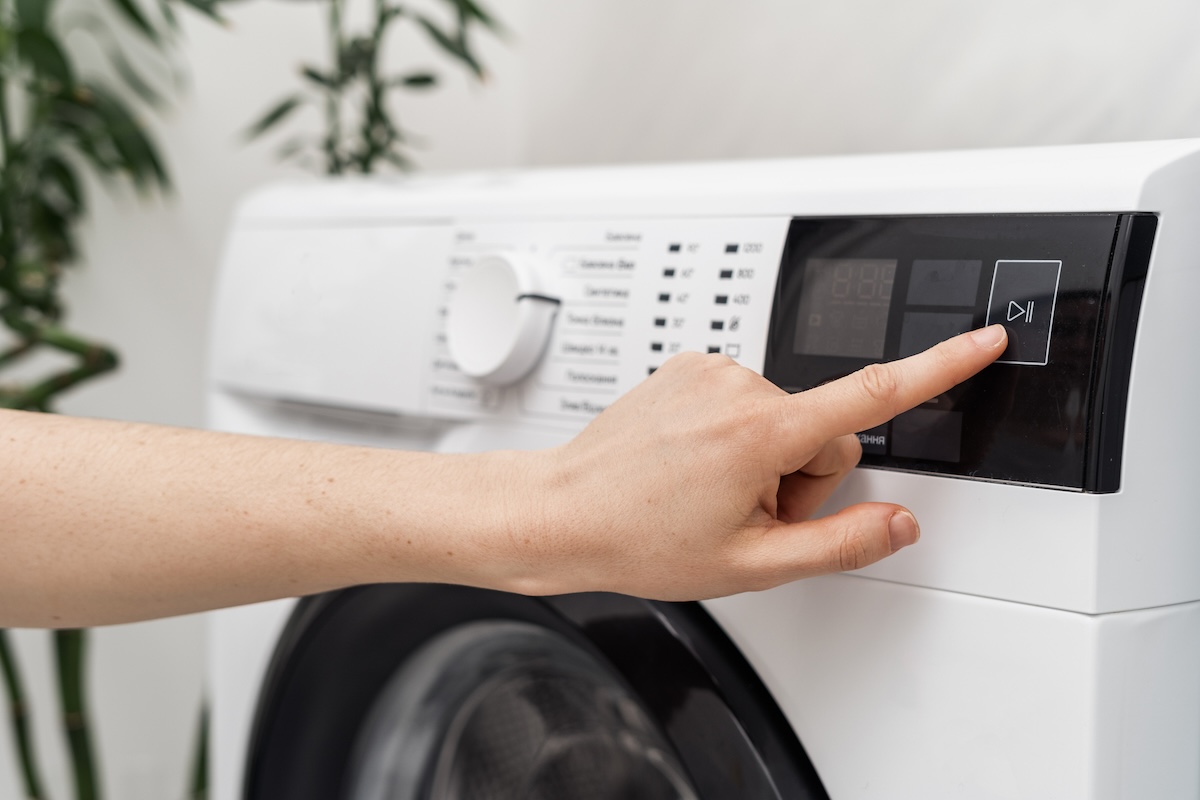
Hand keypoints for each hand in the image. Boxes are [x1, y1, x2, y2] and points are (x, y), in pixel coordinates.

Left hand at [508, 324, 1007, 599]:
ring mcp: (707, 372)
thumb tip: (897, 523)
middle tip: (749, 515)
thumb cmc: (640, 538)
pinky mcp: (687, 368)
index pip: (874, 394)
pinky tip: (695, 467)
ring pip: (783, 418)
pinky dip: (735, 436)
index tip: (983, 339)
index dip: (941, 366)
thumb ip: (841, 545)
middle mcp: (736, 386)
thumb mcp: (752, 565)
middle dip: (804, 479)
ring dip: (767, 459)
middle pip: (824, 430)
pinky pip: (744, 402)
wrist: (563, 512)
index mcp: (760, 431)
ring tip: (713, 494)